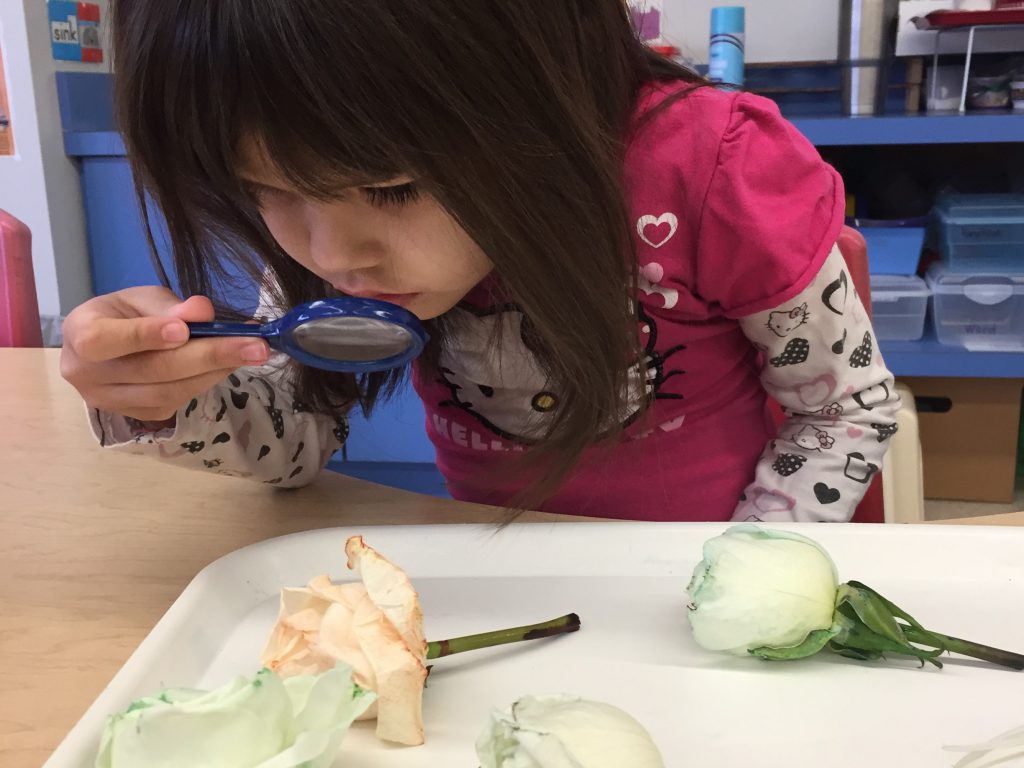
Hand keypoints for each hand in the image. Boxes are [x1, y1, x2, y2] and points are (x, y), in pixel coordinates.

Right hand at [61, 287, 269, 421]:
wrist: (109, 345)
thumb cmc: (124, 314)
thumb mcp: (142, 298)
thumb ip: (170, 306)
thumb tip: (203, 312)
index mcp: (79, 334)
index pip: (104, 340)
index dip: (145, 336)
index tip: (184, 329)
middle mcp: (87, 375)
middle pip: (152, 371)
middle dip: (209, 355)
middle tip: (255, 345)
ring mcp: (110, 401)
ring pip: (169, 393)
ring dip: (216, 372)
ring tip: (252, 353)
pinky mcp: (137, 416)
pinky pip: (176, 403)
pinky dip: (207, 382)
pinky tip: (229, 365)